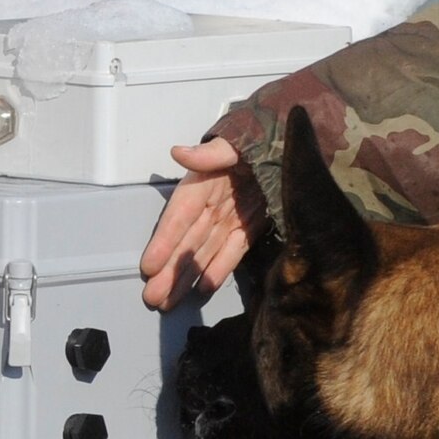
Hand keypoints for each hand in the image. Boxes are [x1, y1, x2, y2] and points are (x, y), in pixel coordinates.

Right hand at [140, 138, 267, 308]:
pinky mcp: (250, 225)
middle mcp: (212, 204)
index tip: (149, 265)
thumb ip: (211, 152)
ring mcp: (230, 216)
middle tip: (152, 298)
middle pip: (188, 241)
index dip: (164, 240)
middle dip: (171, 270)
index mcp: (203, 182)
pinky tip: (204, 289)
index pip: (180, 216)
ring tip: (167, 302)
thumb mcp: (236, 141)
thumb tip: (179, 153)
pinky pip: (233, 250)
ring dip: (187, 276)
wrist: (289, 138)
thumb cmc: (259, 136)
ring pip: (205, 251)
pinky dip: (220, 269)